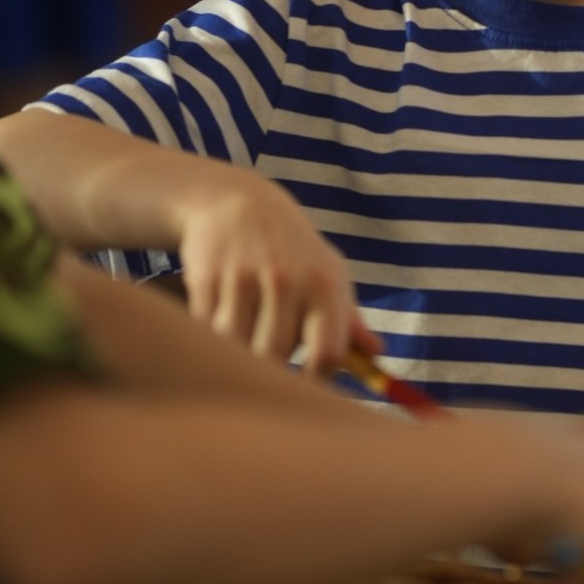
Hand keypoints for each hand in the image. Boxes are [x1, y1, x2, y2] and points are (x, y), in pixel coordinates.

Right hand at [174, 169, 379, 372]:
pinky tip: (223, 314)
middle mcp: (286, 280)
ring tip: (248, 332)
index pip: (326, 354)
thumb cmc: (293, 251)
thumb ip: (350, 319)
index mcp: (324, 285)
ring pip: (238, 348)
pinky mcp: (207, 278)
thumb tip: (376, 354)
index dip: (316, 380)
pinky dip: (212, 335)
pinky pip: (208, 331)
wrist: (238, 203)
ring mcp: (244, 278)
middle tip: (272, 353)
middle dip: (273, 365)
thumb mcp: (329, 273)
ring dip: (239, 351)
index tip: (307, 380)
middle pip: (276, 357)